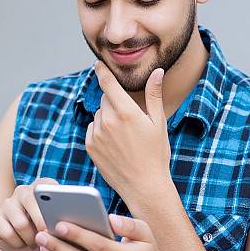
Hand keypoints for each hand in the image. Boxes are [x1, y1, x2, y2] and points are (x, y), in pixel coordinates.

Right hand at [0, 177, 57, 250]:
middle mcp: (23, 190)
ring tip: (36, 242)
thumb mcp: (56, 223)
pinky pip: (8, 233)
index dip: (52, 201)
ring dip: (31, 238)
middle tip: (47, 235)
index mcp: (40, 185)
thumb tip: (71, 219)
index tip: (57, 218)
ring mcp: (7, 202)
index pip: (47, 186)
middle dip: (41, 221)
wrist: (22, 245)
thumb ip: (62, 216)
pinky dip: (18, 243)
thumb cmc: (45, 231)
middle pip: (30, 200)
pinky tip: (22, 243)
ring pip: (20, 222)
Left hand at [86, 60, 171, 207]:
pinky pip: (92, 128)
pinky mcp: (90, 146)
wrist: (144, 186)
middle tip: (130, 118)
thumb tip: (157, 72)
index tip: (98, 64)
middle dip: (115, 102)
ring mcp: (97, 134)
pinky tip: (115, 144)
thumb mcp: (159, 123)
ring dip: (107, 117)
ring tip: (124, 136)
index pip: (108, 83)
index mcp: (126, 112)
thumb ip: (154, 95)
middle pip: (105, 99)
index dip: (102, 71)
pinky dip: (100, 131)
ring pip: (99, 114)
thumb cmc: (155, 154)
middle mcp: (108, 121)